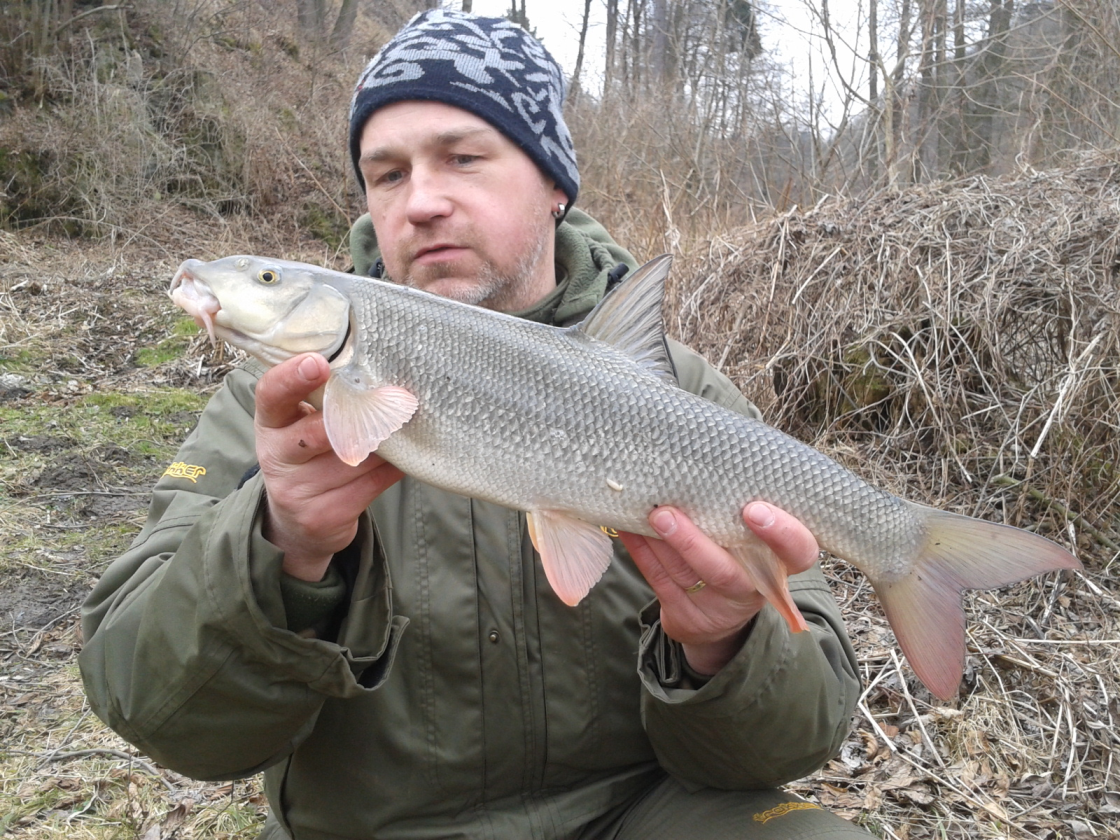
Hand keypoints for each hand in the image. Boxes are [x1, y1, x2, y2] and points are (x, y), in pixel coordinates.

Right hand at [254, 353, 403, 581]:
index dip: (291, 377)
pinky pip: (371, 483)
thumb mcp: (301, 425)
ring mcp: (296, 491)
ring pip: (354, 458)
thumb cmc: (309, 457)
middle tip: (385, 401)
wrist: (297, 523)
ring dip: (382, 443)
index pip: (270, 395)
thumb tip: (377, 375)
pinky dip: (392, 467)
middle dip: (353, 417)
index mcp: (270, 423)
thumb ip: (324, 401)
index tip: (318, 363)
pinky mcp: (323, 516)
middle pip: (316, 432)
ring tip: (399, 428)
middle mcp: (276, 457)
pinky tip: (401, 458)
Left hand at [618, 502, 819, 675]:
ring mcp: (717, 608)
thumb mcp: (753, 537)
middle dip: (692, 543)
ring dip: (659, 544)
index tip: (754, 510)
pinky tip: (629, 529)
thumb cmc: (738, 553)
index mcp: (780, 564)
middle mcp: (751, 590)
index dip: (781, 533)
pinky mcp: (686, 616)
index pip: (798, 551)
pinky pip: (660, 582)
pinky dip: (643, 553)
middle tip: (665, 513)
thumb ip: (740, 508)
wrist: (718, 613)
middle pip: (724, 571)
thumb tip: (708, 459)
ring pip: (685, 575)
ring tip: (643, 514)